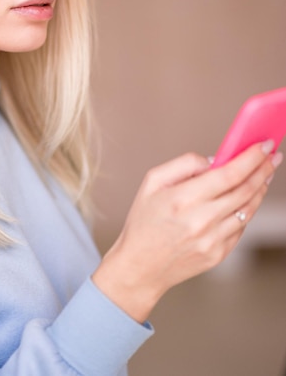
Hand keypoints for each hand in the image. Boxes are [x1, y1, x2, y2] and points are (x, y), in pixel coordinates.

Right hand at [92, 142, 280, 322]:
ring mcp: (211, 241)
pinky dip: (246, 210)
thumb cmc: (144, 221)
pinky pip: (240, 228)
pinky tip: (246, 199)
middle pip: (244, 190)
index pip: (228, 174)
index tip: (264, 145)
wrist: (140, 266)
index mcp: (182, 199)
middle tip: (272, 156)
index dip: (250, 158)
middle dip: (263, 169)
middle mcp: (200, 221)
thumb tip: (214, 160)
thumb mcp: (152, 182)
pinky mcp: (218, 255)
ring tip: (265, 174)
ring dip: (260, 189)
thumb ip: (183, 164)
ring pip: (247, 209)